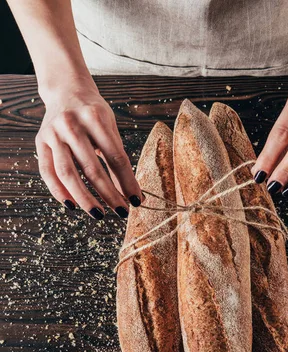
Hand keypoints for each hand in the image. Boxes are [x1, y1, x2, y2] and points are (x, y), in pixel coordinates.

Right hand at [36, 77, 142, 218]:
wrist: (65, 90)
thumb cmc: (93, 113)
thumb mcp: (110, 127)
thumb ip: (118, 158)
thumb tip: (132, 193)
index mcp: (95, 117)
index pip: (116, 157)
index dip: (127, 181)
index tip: (136, 200)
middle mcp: (72, 124)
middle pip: (92, 168)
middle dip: (109, 194)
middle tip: (122, 212)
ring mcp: (53, 133)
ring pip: (68, 173)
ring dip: (84, 198)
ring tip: (99, 214)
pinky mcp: (40, 142)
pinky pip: (48, 172)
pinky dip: (59, 192)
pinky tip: (72, 206)